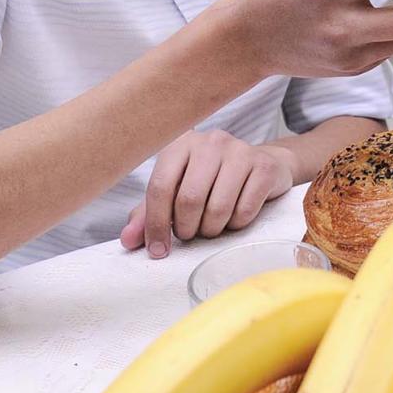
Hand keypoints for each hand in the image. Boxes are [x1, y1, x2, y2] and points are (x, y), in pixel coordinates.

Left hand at [119, 130, 295, 257]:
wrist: (262, 166)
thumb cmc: (212, 181)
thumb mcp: (176, 192)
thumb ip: (149, 214)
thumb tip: (128, 240)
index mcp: (181, 144)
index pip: (160, 187)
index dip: (156, 224)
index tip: (158, 250)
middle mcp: (210, 142)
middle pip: (189, 199)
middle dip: (188, 228)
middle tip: (192, 233)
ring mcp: (240, 151)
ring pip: (218, 208)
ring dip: (213, 229)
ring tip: (213, 225)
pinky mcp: (264, 166)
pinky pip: (245, 210)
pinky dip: (237, 224)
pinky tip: (236, 216)